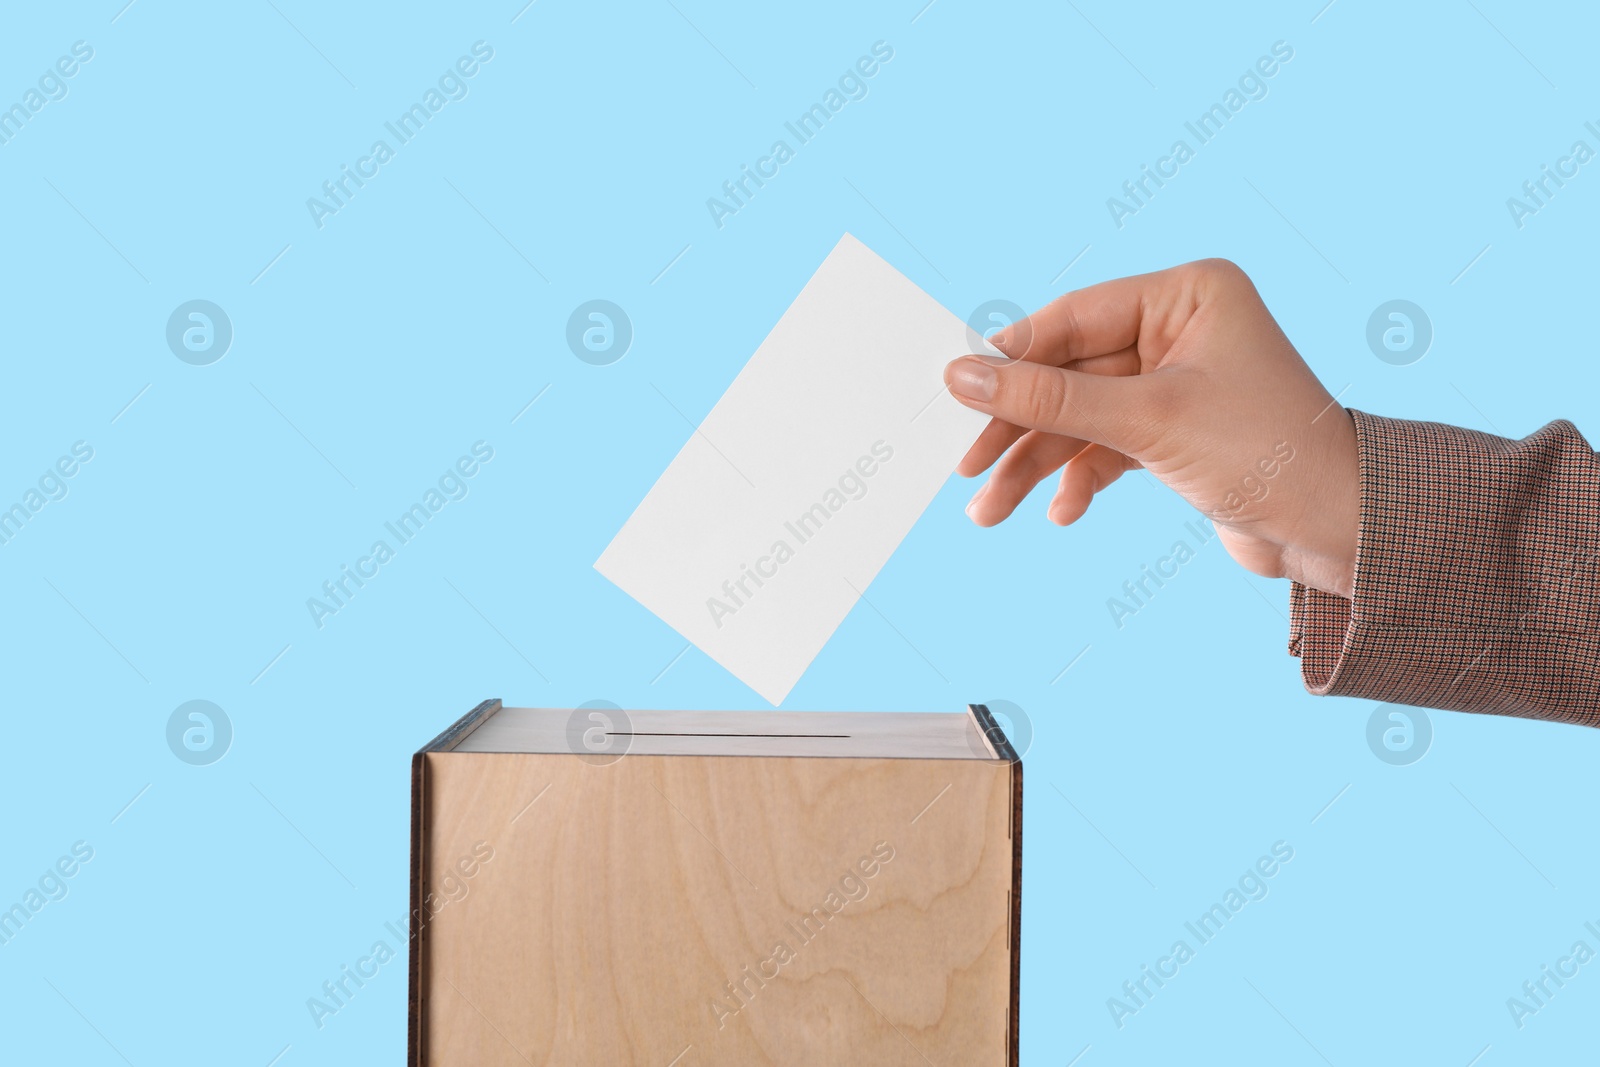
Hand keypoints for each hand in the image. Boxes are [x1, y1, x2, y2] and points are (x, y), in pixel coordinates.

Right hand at [944, 259, 1359, 597]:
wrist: (1340, 530)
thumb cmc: (1266, 454)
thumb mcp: (1147, 420)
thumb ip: (1050, 397)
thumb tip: (964, 375)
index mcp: (1188, 295)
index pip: (1073, 319)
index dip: (1012, 360)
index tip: (957, 393)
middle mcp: (1182, 329)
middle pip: (1069, 371)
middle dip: (1020, 427)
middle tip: (969, 466)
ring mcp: (1177, 382)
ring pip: (1082, 415)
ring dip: (1037, 463)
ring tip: (993, 509)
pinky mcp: (1176, 432)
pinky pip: (1106, 446)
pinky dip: (1079, 477)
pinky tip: (1063, 511)